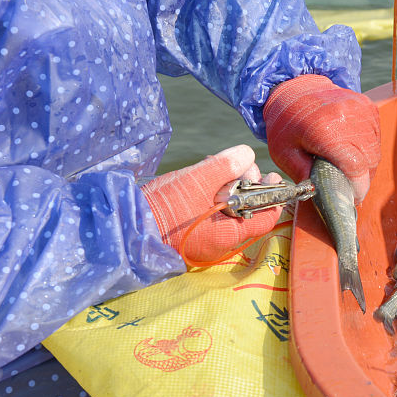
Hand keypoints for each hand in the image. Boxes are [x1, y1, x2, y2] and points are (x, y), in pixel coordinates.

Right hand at [143, 145, 282, 263]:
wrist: (123, 228)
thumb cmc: (163, 207)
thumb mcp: (197, 180)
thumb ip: (226, 165)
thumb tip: (248, 154)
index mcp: (230, 235)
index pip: (266, 217)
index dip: (273, 195)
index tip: (271, 175)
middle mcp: (222, 243)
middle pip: (248, 211)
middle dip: (246, 185)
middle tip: (236, 164)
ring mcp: (206, 240)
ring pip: (229, 210)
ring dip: (227, 187)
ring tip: (215, 166)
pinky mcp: (191, 235)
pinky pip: (212, 214)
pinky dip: (212, 195)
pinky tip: (203, 178)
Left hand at [263, 74, 380, 198]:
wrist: (296, 85)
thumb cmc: (287, 121)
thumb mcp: (283, 152)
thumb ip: (302, 175)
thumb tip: (320, 195)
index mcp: (326, 130)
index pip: (355, 167)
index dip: (357, 188)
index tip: (352, 199)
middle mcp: (349, 118)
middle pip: (369, 162)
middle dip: (362, 180)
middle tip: (349, 188)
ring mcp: (362, 110)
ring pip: (375, 152)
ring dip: (366, 167)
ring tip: (350, 172)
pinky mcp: (369, 108)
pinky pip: (376, 139)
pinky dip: (368, 151)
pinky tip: (353, 153)